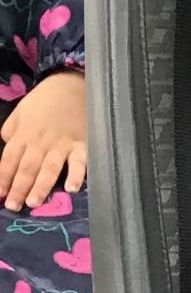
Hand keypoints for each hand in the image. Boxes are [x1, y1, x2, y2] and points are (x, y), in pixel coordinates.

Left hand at [1, 70, 86, 210]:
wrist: (71, 85)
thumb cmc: (44, 102)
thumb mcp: (20, 112)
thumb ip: (11, 132)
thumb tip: (6, 150)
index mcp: (23, 134)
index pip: (9, 159)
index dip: (3, 178)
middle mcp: (40, 142)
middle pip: (27, 167)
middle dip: (18, 187)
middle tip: (13, 206)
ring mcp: (61, 145)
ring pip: (48, 168)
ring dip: (40, 186)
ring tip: (33, 202)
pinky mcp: (81, 146)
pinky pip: (79, 162)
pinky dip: (76, 175)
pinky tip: (71, 188)